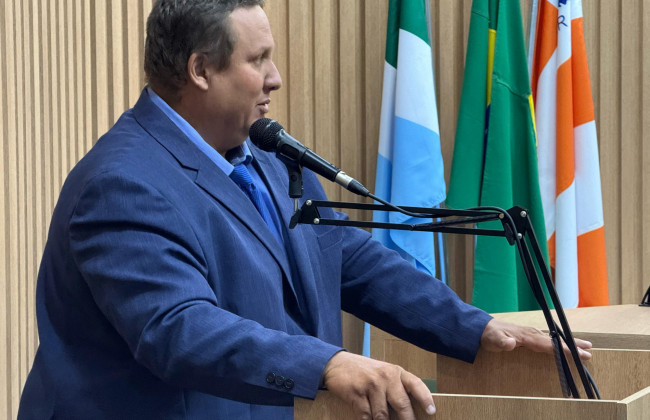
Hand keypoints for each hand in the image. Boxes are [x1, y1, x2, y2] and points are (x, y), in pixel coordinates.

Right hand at [321, 351, 435, 418]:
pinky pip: (365, 416)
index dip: (425, 398)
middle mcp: (385, 377)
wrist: (336, 363)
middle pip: (402, 405)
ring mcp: (371, 384)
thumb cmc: (363, 371)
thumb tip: (408, 411)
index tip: (432, 411)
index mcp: (395, 372)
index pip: (416, 384)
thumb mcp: (383, 373)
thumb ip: (395, 387)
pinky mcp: (356, 393)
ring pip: (382, 415)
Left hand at [480, 319, 592, 360]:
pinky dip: (560, 342)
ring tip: (586, 346)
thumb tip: (511, 343)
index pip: (549, 345)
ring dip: (570, 343)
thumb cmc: (489, 336)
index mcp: (527, 336)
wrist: (482, 328)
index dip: (565, 350)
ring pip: (555, 339)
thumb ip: (503, 343)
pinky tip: (566, 345)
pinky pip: (549, 340)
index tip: (580, 354)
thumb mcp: (494, 340)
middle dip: (573, 346)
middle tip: (589, 352)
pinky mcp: (530, 336)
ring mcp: (532, 334)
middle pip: (556, 341)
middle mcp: (532, 333)